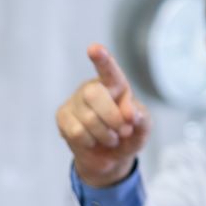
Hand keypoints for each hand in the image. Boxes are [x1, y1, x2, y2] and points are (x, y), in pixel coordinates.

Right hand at [55, 44, 149, 186]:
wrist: (110, 156)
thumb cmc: (128, 136)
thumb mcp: (143, 130)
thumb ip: (142, 120)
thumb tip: (131, 113)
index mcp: (115, 85)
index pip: (109, 71)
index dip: (102, 60)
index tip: (94, 49)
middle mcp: (93, 88)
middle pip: (94, 94)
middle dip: (113, 118)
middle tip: (124, 131)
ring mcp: (75, 101)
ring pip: (88, 118)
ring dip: (106, 135)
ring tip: (110, 137)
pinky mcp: (63, 117)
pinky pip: (77, 132)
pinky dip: (91, 142)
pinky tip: (93, 140)